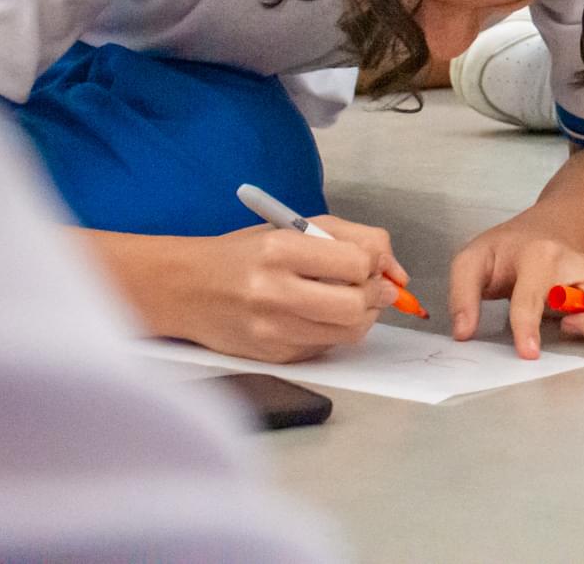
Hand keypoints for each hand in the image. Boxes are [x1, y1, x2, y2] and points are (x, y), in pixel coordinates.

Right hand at [164, 215, 401, 362]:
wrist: (185, 289)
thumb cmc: (246, 254)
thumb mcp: (295, 227)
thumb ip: (355, 238)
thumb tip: (398, 273)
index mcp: (280, 250)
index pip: (357, 263)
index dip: (376, 264)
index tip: (372, 263)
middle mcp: (274, 292)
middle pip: (356, 305)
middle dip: (376, 296)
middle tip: (371, 287)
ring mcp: (271, 330)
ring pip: (349, 333)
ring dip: (362, 316)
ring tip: (346, 300)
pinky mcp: (272, 357)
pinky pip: (327, 348)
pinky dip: (334, 332)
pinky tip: (317, 316)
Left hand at [448, 227, 583, 358]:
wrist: (542, 233)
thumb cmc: (507, 253)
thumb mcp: (473, 261)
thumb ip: (462, 295)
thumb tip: (464, 333)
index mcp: (539, 255)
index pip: (536, 293)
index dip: (530, 325)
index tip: (529, 355)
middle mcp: (580, 261)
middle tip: (564, 325)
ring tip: (576, 324)